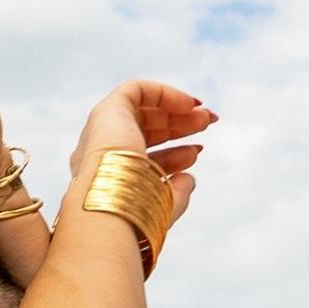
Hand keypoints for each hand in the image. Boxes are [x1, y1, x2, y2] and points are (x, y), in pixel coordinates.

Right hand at [61, 78, 213, 238]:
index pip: (144, 158)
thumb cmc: (137, 217)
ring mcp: (101, 131)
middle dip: (179, 125)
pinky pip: (136, 90)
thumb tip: (189, 178)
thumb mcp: (163, 206)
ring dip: (176, 110)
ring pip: (143, 110)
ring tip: (206, 118)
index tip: (198, 151)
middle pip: (144, 131)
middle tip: (208, 123)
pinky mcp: (107, 112)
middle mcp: (100, 153)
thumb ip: (176, 193)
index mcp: (108, 178)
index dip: (174, 153)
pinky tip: (188, 104)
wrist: (114, 209)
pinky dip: (164, 93)